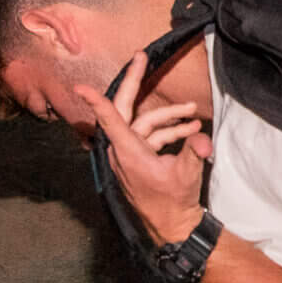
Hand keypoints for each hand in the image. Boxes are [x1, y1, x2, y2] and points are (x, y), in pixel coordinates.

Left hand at [73, 53, 210, 244]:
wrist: (172, 225)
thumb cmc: (173, 202)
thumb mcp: (186, 175)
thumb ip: (194, 152)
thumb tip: (202, 138)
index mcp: (129, 153)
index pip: (110, 121)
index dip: (96, 102)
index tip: (80, 87)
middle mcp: (125, 151)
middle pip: (126, 109)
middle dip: (136, 82)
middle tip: (141, 57)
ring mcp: (131, 155)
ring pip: (146, 124)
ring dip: (170, 116)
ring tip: (194, 112)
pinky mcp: (139, 159)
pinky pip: (151, 136)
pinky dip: (169, 131)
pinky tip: (190, 131)